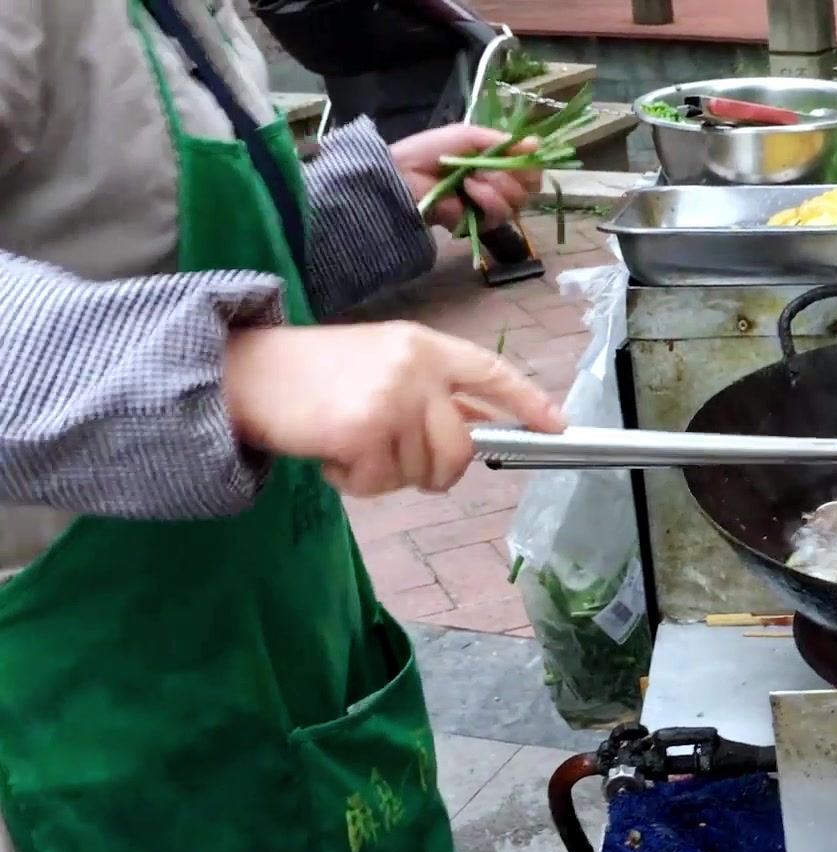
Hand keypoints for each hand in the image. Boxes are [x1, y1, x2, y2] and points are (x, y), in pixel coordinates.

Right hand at [225, 322, 564, 496]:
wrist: (241, 372)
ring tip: (346, 440)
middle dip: (432, 468)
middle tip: (386, 455)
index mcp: (425, 346)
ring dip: (382, 473)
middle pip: (461, 448)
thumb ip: (430, 390)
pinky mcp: (362, 431)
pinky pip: (379, 484)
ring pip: (420, 472)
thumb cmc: (312, 374)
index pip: (491, 374)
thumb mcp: (382, 363)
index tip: (558, 426)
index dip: (529, 402)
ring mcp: (391, 399)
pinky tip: (328, 451)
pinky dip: (351, 482)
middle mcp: (415, 368)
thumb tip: (478, 426)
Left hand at [391, 124, 543, 231]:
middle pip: (530, 188)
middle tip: (485, 167)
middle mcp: (499, 187)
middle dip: (511, 174)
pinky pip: (501, 214)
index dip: (530, 164)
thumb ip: (503, 142)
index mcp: (496, 165)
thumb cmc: (433, 151)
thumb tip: (538, 144)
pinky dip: (487, 198)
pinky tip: (468, 190)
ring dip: (497, 186)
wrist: (405, 174)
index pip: (530, 171)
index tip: (521, 155)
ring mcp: (491, 208)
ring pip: (518, 202)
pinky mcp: (482, 225)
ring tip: (471, 178)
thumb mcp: (470, 136)